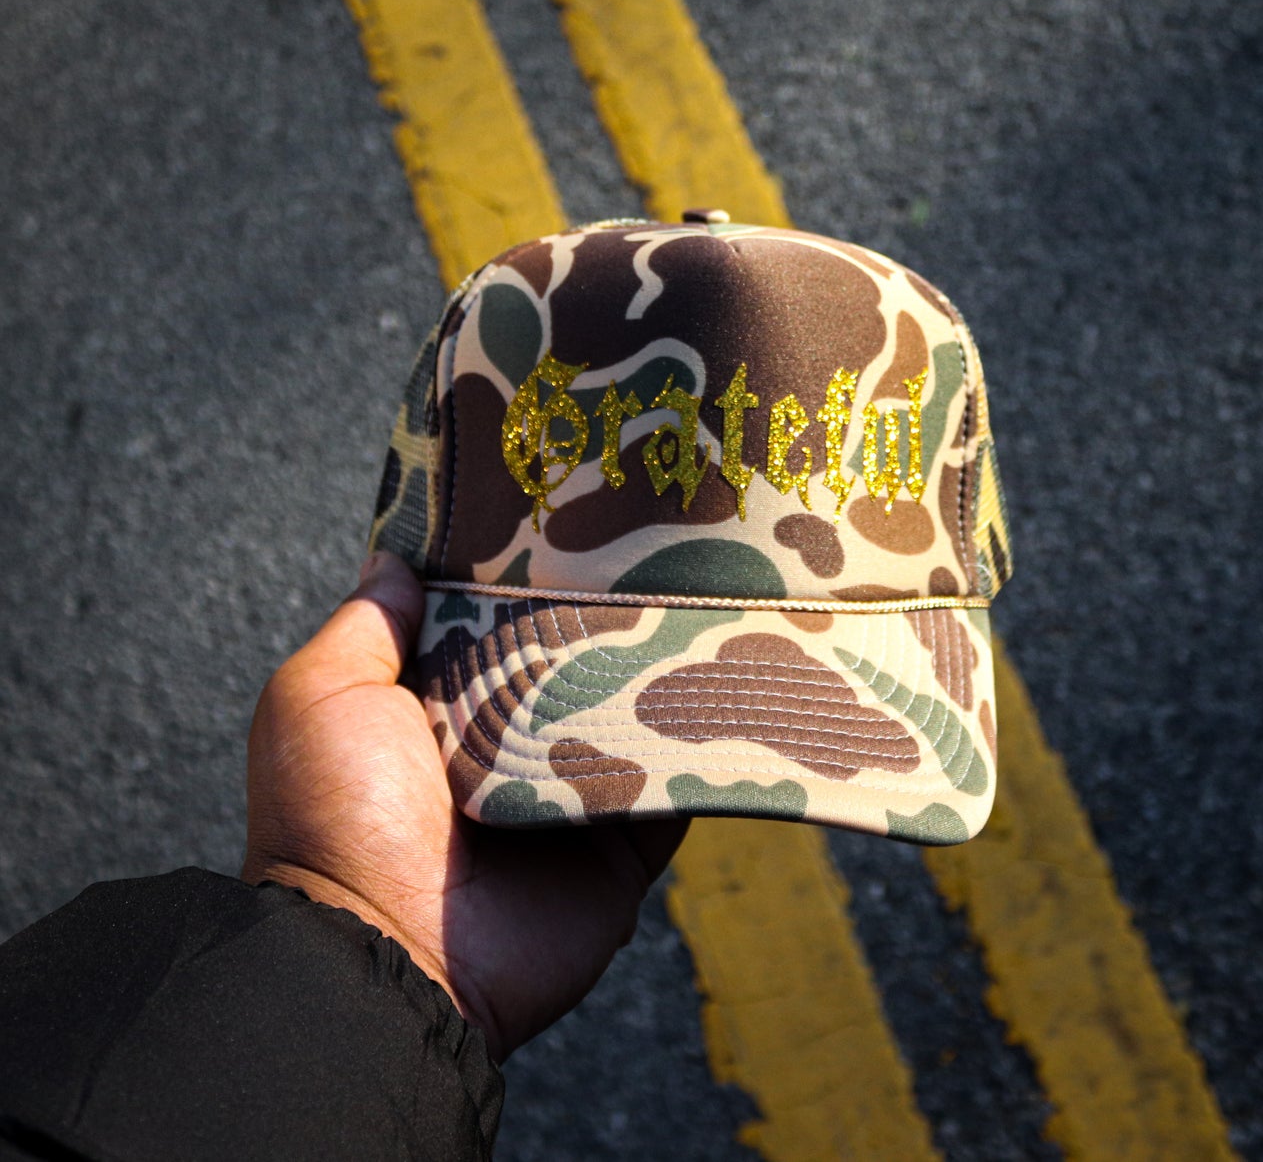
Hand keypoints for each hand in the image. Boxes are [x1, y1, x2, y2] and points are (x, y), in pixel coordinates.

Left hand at [242, 552, 687, 1061]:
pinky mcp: (622, 848)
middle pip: (578, 665)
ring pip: (638, 718)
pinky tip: (735, 685)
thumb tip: (394, 558)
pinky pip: (678, 790)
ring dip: (668, 674)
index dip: (532, 577)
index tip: (575, 516)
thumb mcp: (320, 699)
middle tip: (666, 543)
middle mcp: (511, 750)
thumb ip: (364, 628)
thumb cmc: (337, 816)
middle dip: (613, 617)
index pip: (500, 627)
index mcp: (441, 712)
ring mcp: (572, 800)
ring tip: (718, 598)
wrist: (386, 953)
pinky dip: (705, 749)